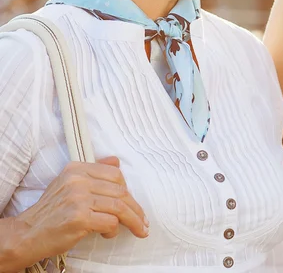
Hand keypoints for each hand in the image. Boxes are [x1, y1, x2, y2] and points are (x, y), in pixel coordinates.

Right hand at [13, 157, 147, 265]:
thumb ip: (93, 172)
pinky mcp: (79, 218)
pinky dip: (114, 230)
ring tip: (138, 229)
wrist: (26, 234)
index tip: (132, 202)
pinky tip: (107, 234)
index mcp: (77, 168)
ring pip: (119, 207)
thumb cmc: (50, 212)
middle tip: (142, 220)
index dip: (127, 189)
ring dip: (132, 220)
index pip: (114, 174)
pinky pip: (110, 222)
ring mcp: (78, 199)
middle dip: (135, 207)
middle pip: (120, 191)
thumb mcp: (68, 184)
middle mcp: (78, 180)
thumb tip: (116, 161)